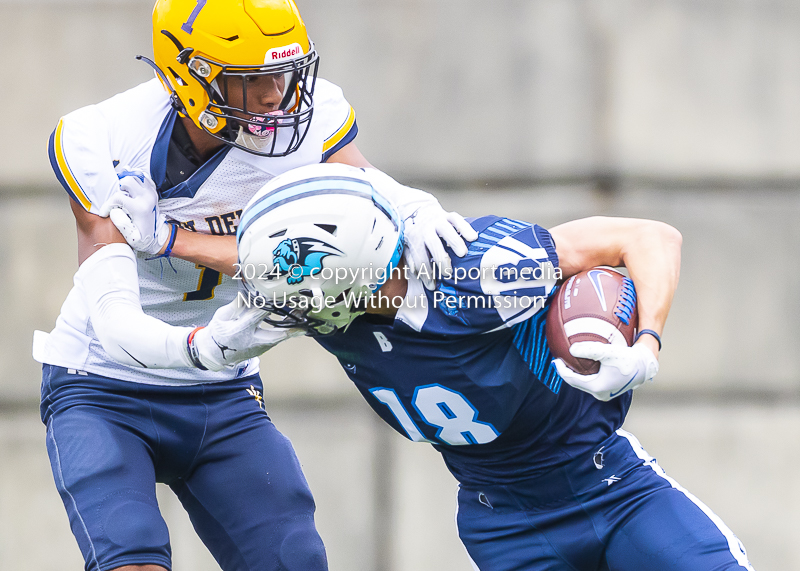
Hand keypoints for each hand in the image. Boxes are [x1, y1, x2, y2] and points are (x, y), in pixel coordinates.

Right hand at [98, 167, 170, 255]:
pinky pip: (142, 177)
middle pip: (128, 180)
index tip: (105, 212)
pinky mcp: (153, 190)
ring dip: (126, 182)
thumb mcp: (131, 236)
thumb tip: (114, 210)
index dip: (108, 204)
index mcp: (140, 207)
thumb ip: (120, 223)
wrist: (157, 235)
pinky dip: (134, 179)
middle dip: (118, 188)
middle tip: (117, 198)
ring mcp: (151, 192)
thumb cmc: (143, 236)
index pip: (118, 196)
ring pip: (135, 176)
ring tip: (123, 192)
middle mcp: (147, 197)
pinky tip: (130, 188)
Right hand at [189, 300, 304, 371]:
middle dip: (291, 323)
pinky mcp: (263, 348)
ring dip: (294, 327)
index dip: (270, 305)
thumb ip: (237, 304)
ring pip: (280, 337)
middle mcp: (253, 340)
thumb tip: (247, 291)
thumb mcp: (222, 316)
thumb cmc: (218, 332)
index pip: (258, 315)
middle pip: (276, 332)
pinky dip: (289, 331)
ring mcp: (259, 347)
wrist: (215, 354)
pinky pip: (278, 339)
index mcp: (240, 330)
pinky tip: (299, 324)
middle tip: (303, 313)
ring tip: (305, 316)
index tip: (281, 295)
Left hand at [361, 168, 477, 288]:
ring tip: (463, 254)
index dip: (425, 273)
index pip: (420, 258)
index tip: (432, 286)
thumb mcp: (408, 247)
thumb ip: (412, 259)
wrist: (419, 211)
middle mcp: (426, 229)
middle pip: (433, 244)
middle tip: (448, 272)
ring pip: (446, 230)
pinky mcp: (448, 215)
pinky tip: (473, 238)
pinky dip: (465, 228)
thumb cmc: (416, 235)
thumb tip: (416, 272)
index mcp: (414, 239)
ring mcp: (438, 221)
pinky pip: (457, 219)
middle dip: (440, 258)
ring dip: (455, 242)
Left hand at [553, 342, 658, 401]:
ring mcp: (606, 392)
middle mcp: (600, 393)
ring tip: (570, 363)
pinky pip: (593, 381)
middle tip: (560, 361)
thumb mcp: (608, 352)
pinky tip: (585, 364)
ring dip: (576, 374)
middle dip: (567, 372)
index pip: (572, 380)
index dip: (561, 370)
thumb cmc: (628, 359)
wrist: (646, 365)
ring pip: (585, 383)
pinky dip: (586, 374)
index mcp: (597, 387)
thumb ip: (589, 350)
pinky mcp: (611, 388)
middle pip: (577, 383)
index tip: (556, 360)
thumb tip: (571, 349)